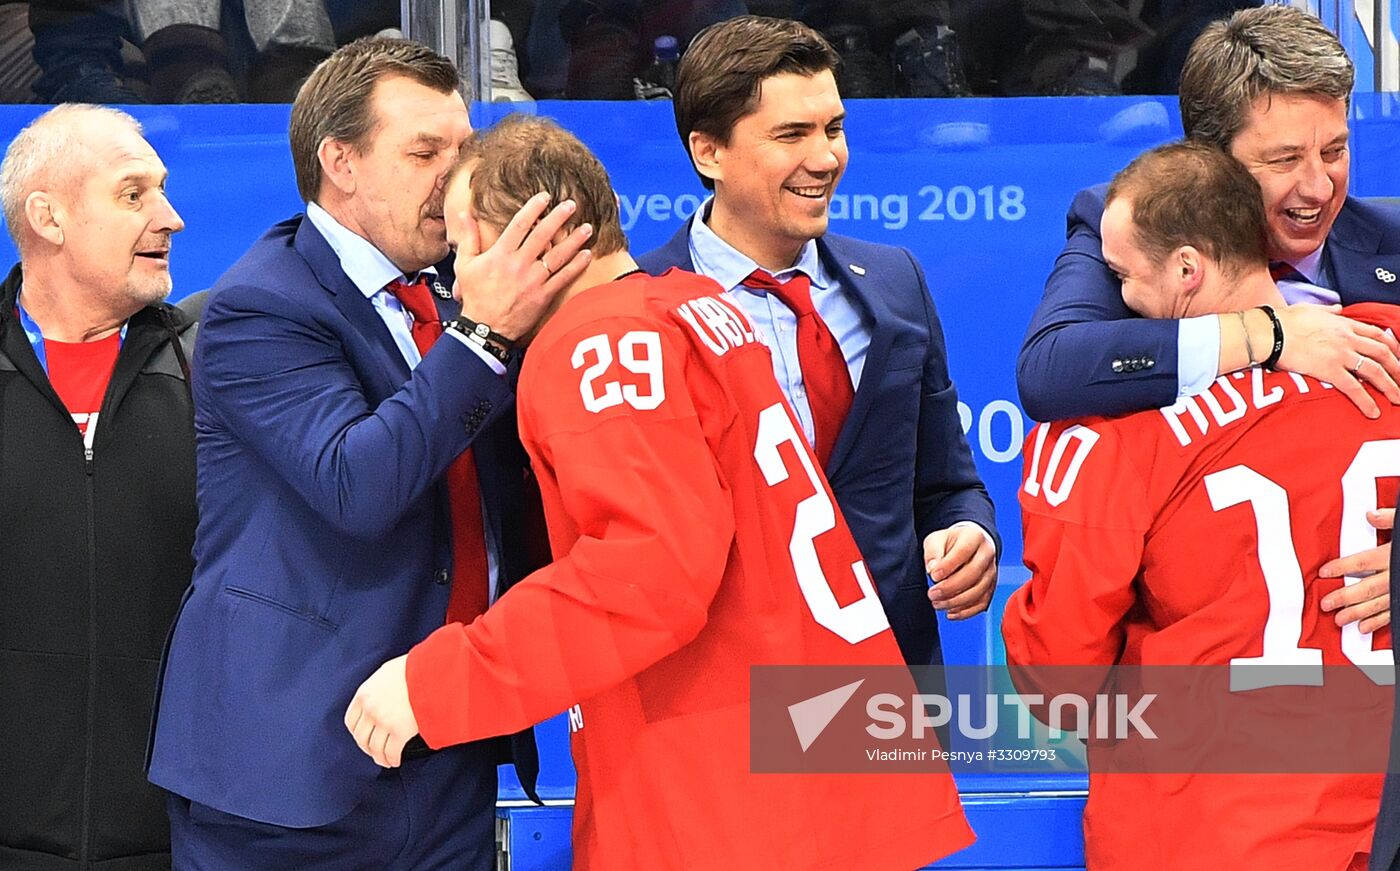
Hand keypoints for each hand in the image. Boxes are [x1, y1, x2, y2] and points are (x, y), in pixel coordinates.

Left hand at [344, 654, 418, 767]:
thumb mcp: (387, 671)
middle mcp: (370, 709)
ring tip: (386, 760)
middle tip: (375, 752)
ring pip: (376, 748)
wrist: (432, 670)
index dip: (357, 733)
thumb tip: (381, 693)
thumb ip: (378, 685)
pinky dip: (393, 759)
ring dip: (380, 758)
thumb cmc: (414, 667)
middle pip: (362, 738)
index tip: (363, 736)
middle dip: (367, 748)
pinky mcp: (401, 731)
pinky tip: (396, 760)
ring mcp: (385, 721)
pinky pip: (392, 751)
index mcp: (364, 694)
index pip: (351, 721)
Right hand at [449, 191, 593, 341]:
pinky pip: (563, 278)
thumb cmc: (475, 297)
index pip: (520, 224)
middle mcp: (519, 264)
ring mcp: (533, 280)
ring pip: (557, 256)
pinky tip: (587, 255)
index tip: (545, 197)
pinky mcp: (543, 295)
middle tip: (571, 205)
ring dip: (574, 240)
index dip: (534, 208)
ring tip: (587, 228)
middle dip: (558, 217)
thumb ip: (468, 238)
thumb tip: (463, 215)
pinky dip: (576, 266)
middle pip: (542, 235)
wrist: (485, 329)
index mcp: (500, 254)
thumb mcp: (464, 265)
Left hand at [924, 524, 996, 619]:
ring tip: (937, 604)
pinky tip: (951, 612)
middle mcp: (987, 553)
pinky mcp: (991, 587)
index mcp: (974, 536)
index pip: (963, 552)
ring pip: (978, 591)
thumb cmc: (951, 542)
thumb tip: (932, 569)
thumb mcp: (936, 539)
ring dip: (956, 602)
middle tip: (932, 594)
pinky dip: (966, 611)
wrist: (968, 544)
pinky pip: (982, 602)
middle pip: (973, 574)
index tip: (933, 576)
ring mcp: (991, 571)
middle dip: (950, 588)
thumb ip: (933, 552)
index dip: (948, 566)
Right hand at [1276, 303, 1399, 418]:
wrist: (1270, 331)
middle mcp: (1348, 338)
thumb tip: (1337, 308)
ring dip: (1390, 386)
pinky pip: (1354, 388)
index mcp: (1344, 323)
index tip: (1398, 356)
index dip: (1392, 346)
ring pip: (1375, 371)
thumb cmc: (1284, 320)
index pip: (1377, 334)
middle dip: (1398, 368)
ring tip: (1397, 399)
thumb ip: (1328, 310)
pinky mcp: (1329, 370)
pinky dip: (1366, 401)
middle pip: (1383, 353)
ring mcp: (1341, 354)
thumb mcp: (1311, 309)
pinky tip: (1373, 412)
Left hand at [1320, 508, 1392, 634]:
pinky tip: (1364, 627)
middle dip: (1345, 596)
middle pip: (1367, 588)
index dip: (1341, 567)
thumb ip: (1391, 519)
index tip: (1324, 572)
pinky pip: (1393, 613)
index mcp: (1394, 555)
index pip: (1363, 562)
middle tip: (1326, 603)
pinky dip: (1378, 622)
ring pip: (1378, 604)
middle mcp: (1398, 574)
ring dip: (1358, 613)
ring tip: (1339, 620)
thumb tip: (1370, 515)